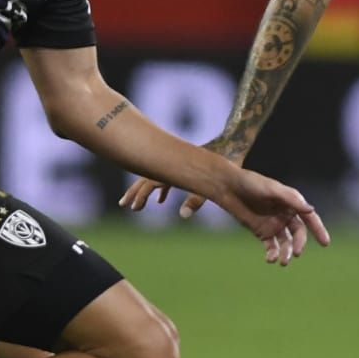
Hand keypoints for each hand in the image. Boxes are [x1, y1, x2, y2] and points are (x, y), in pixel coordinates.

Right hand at [118, 135, 236, 220]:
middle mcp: (173, 163)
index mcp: (175, 168)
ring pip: (156, 176)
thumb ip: (197, 200)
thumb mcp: (212, 185)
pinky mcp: (186, 164)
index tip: (133, 208)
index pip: (150, 181)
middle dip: (135, 192)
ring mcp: (179, 164)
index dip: (140, 195)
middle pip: (147, 177)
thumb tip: (182, 216)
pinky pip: (168, 177)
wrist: (234, 141)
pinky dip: (161, 188)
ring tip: (137, 206)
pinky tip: (162, 201)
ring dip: (145, 190)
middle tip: (124, 205)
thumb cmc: (226, 164)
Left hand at [220, 167, 329, 264]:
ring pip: (286, 242)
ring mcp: (274, 224)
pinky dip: (272, 253)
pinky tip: (270, 259)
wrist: (228, 187)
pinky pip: (271, 246)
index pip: (309, 218)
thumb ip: (291, 200)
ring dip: (286, 252)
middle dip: (299, 244)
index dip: (318, 230)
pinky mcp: (262, 232)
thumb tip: (311, 210)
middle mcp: (286, 214)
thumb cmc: (252, 183)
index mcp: (292, 202)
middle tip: (297, 253)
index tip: (325, 243)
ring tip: (281, 262)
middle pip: (298, 233)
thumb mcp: (272, 189)